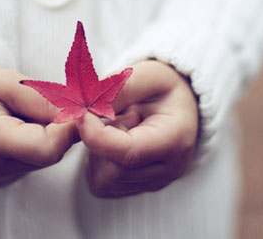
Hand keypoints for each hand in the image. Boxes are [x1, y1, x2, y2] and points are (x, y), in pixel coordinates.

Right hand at [0, 64, 78, 187]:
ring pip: (47, 157)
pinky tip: (23, 125)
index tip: (79, 107)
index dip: (70, 129)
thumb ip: (47, 101)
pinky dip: (40, 141)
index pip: (47, 149)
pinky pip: (36, 160)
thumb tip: (83, 117)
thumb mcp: (11, 83)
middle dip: (62, 127)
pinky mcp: (2, 180)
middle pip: (51, 153)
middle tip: (56, 101)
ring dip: (51, 133)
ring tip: (29, 111)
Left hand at [78, 60, 198, 197]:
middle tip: (116, 114)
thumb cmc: (165, 88)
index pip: (128, 152)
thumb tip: (86, 107)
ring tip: (119, 127)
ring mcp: (154, 182)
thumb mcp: (148, 75)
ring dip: (97, 152)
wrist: (180, 103)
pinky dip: (98, 163)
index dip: (96, 135)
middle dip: (100, 140)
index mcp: (175, 139)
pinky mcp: (140, 188)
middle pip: (112, 170)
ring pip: (103, 180)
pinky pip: (102, 185)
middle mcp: (169, 169)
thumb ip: (119, 89)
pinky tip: (113, 142)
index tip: (82, 113)